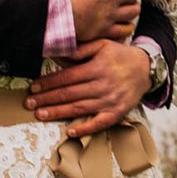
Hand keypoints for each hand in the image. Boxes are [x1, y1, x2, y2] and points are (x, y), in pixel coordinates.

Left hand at [26, 39, 151, 137]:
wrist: (147, 69)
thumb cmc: (120, 56)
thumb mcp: (102, 45)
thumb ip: (80, 50)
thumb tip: (58, 54)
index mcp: (97, 67)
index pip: (67, 77)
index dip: (48, 83)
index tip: (33, 87)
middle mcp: (102, 85)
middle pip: (69, 94)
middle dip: (47, 99)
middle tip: (29, 104)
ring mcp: (110, 101)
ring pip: (79, 108)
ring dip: (58, 113)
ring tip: (40, 115)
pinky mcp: (117, 113)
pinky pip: (99, 123)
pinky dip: (85, 128)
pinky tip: (70, 132)